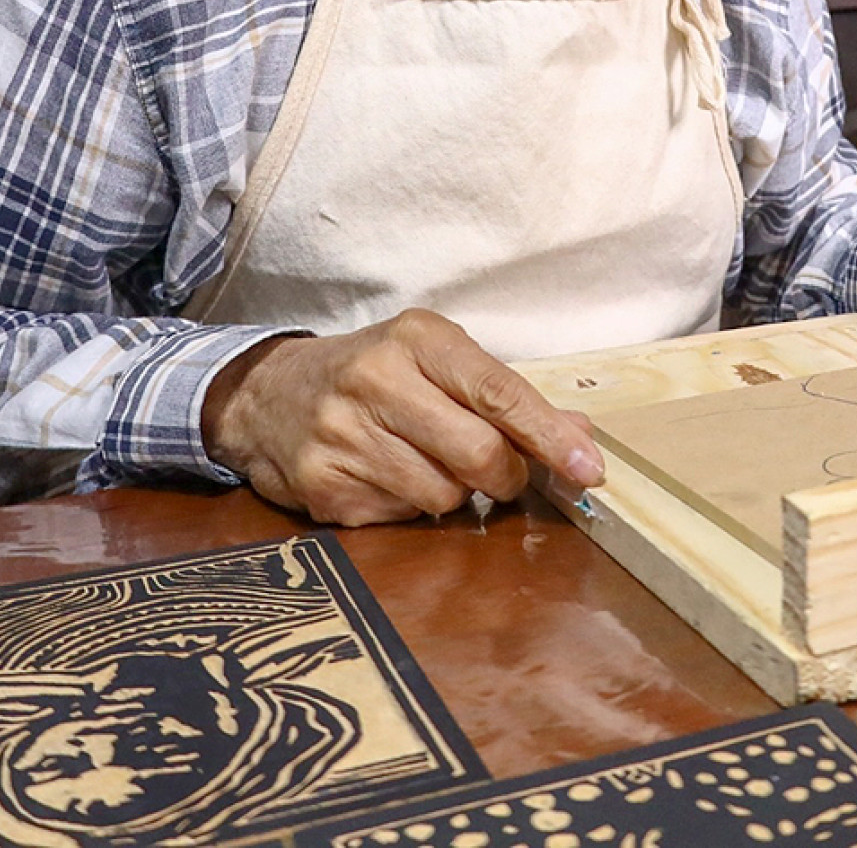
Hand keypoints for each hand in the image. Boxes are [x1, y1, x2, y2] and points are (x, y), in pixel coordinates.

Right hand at [201, 308, 606, 525]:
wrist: (268, 395)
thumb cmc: (375, 374)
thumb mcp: (437, 361)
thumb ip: (507, 398)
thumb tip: (580, 438)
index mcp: (416, 339)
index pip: (498, 392)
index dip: (548, 436)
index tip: (587, 468)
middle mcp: (376, 380)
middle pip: (478, 454)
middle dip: (504, 475)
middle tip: (498, 473)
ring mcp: (343, 435)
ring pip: (443, 495)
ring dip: (452, 492)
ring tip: (423, 462)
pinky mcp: (323, 486)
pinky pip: (401, 518)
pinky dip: (409, 507)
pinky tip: (386, 476)